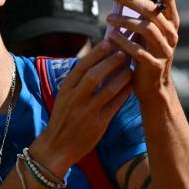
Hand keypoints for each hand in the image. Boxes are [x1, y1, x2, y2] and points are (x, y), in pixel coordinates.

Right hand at [30, 42, 132, 175]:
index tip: (108, 42)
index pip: (81, 66)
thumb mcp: (64, 97)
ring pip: (107, 89)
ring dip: (121, 77)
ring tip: (131, 68)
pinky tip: (131, 87)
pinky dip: (124, 94)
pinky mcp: (98, 125)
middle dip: (110, 61)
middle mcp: (75, 99)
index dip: (96, 53)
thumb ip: (78, 82)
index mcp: (66, 89)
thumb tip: (96, 62)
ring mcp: (86, 112)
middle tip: (124, 51)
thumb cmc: (63, 119)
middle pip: (93, 75)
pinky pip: (114, 106)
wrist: (57, 147)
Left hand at [105, 0, 179, 100]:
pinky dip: (123, 42)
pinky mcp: (155, 65)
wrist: (151, 86)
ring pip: (147, 28)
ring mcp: (165, 50)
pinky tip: (110, 37)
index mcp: (170, 22)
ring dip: (125, 21)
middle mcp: (171, 34)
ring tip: (108, 18)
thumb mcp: (145, 29)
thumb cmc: (145, 51)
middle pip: (153, 10)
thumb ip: (141, 9)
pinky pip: (138, 51)